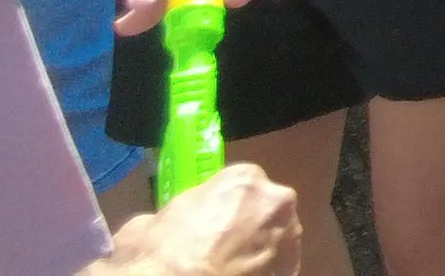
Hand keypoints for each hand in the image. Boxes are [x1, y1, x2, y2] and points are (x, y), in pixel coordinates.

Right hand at [90, 164, 301, 275]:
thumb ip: (181, 210)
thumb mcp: (153, 220)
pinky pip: (279, 267)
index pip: (242, 184)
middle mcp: (276, 202)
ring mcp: (289, 238)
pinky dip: (264, 271)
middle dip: (249, 225)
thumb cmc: (159, 251)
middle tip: (222, 247)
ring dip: (260, 249)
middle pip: (266, 209)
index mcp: (245, 178)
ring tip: (231, 267)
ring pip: (277, 239)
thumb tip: (174, 221)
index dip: (226, 205)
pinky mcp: (291, 269)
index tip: (212, 221)